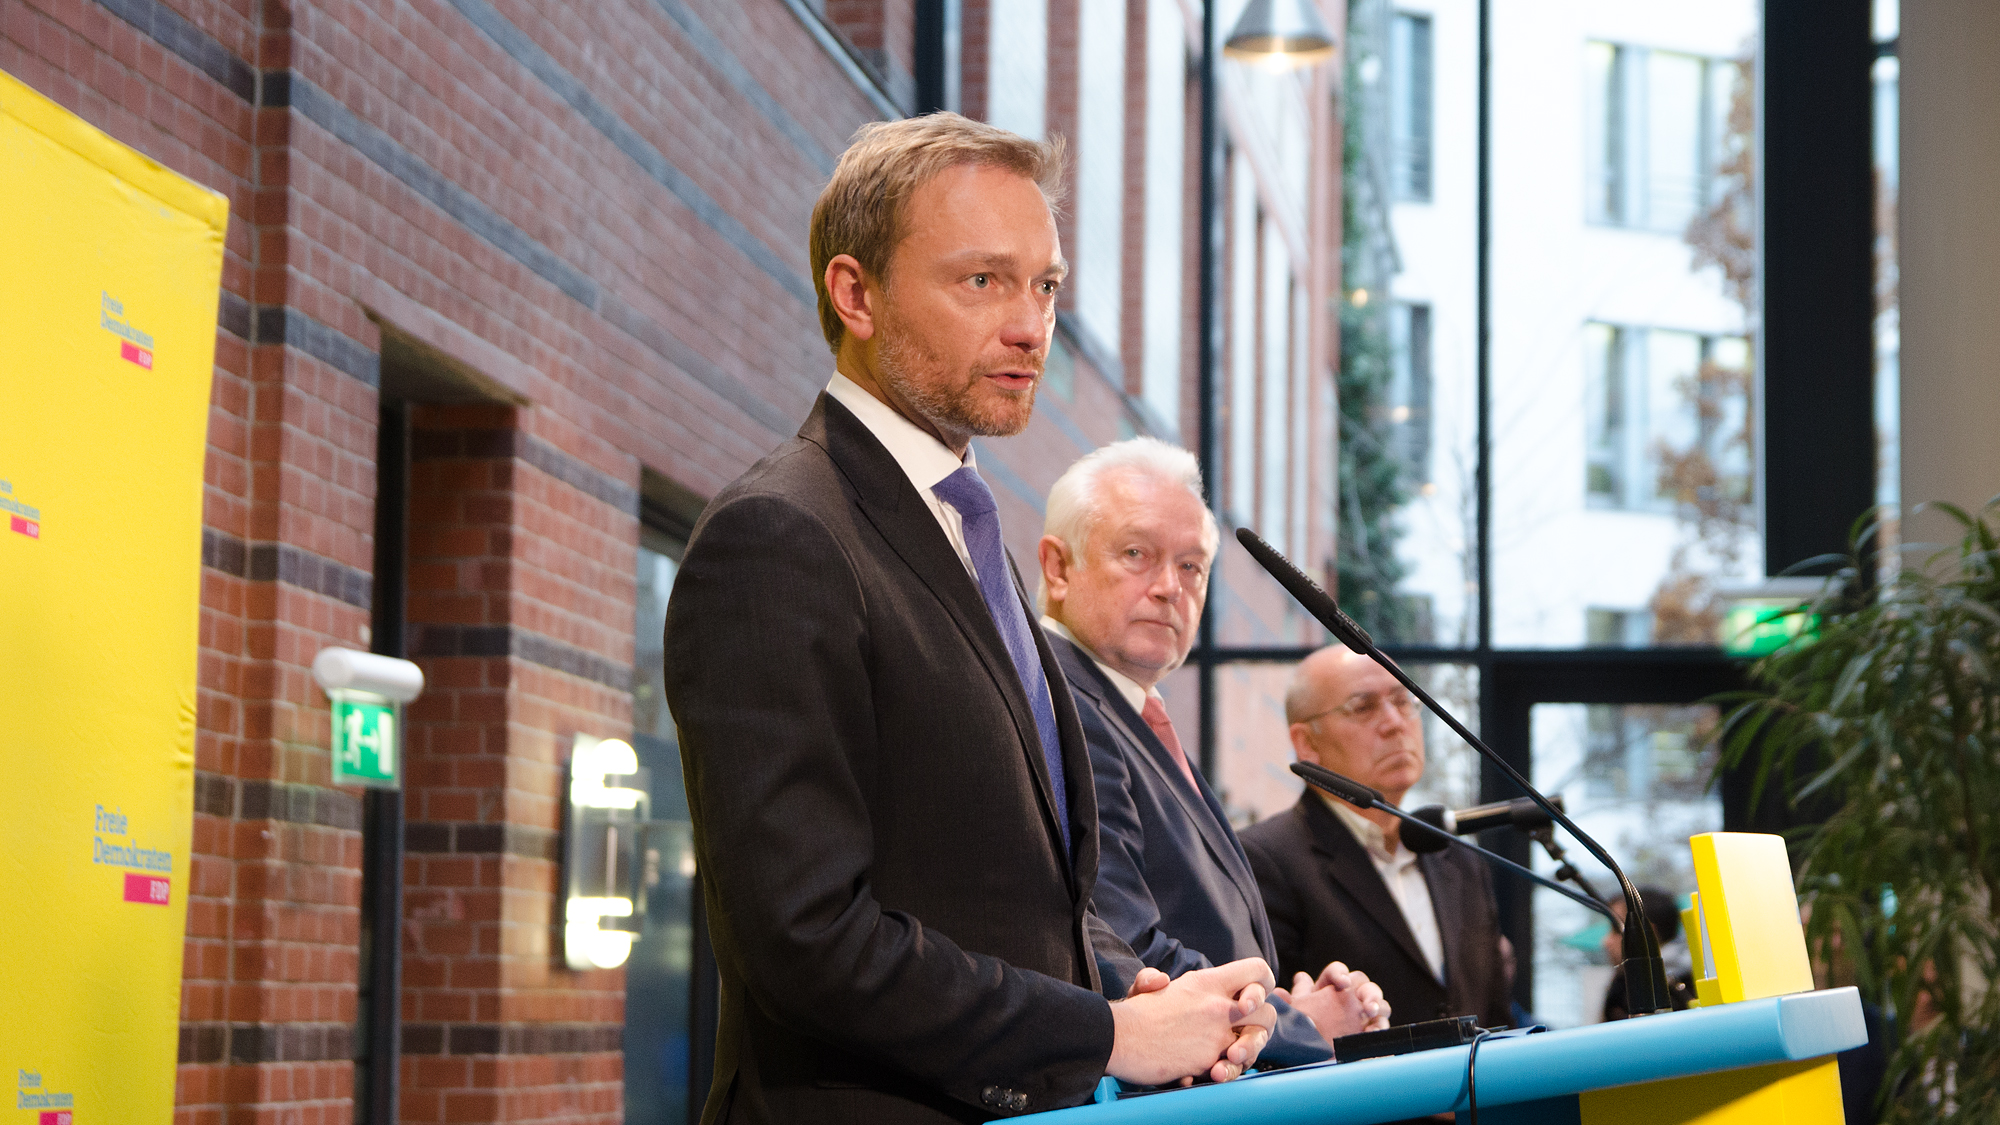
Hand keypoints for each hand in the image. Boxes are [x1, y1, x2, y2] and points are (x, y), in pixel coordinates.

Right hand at [1107, 958, 1276, 1086]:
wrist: (1119, 1038)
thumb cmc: (1132, 1014)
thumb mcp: (1146, 987)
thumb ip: (1155, 980)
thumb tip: (1160, 981)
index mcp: (1206, 982)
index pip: (1256, 971)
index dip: (1260, 984)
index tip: (1248, 999)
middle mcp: (1217, 1006)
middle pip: (1267, 1014)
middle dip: (1261, 1028)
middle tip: (1243, 1035)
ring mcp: (1215, 1035)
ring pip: (1254, 1045)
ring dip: (1247, 1053)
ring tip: (1229, 1057)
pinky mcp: (1208, 1060)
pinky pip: (1230, 1067)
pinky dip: (1223, 1072)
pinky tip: (1208, 1071)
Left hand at [1276, 961, 1389, 1040]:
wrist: (1312, 1056)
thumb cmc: (1305, 1029)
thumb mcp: (1297, 1015)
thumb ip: (1291, 1004)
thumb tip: (1279, 993)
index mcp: (1328, 987)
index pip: (1337, 971)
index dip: (1340, 974)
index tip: (1342, 984)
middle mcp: (1348, 996)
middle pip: (1364, 984)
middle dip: (1368, 992)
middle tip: (1366, 1005)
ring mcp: (1362, 1014)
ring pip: (1379, 1003)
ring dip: (1378, 1006)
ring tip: (1372, 1015)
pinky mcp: (1370, 1030)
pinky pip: (1381, 1026)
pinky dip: (1380, 1028)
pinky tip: (1372, 1033)